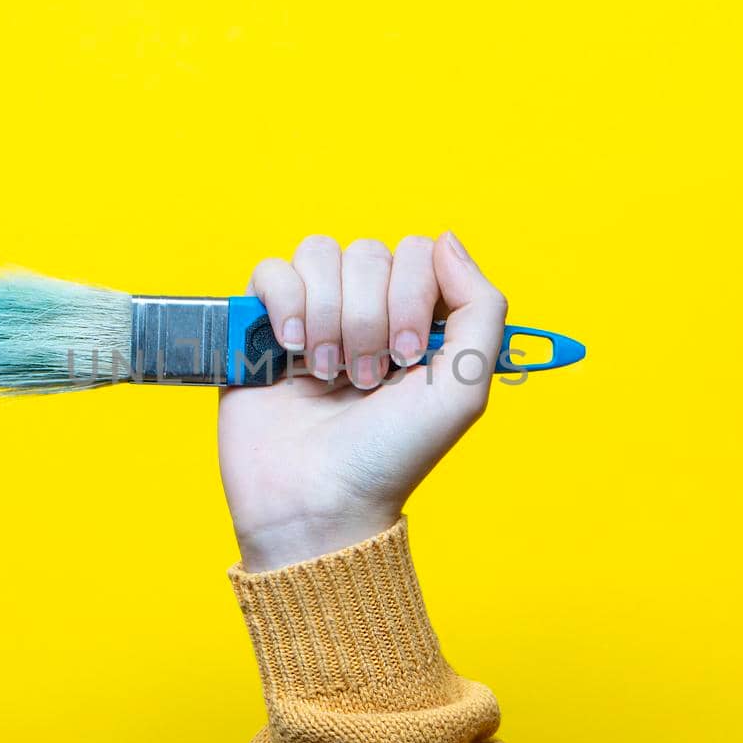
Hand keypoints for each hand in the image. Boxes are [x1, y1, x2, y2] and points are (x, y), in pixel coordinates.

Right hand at [218, 231, 507, 570]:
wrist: (316, 502)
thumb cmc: (390, 457)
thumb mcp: (464, 391)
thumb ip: (482, 309)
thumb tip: (447, 240)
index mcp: (415, 319)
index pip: (416, 253)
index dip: (412, 298)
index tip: (408, 358)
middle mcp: (365, 310)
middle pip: (368, 252)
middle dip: (367, 318)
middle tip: (365, 378)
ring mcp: (311, 315)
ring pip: (319, 254)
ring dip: (327, 316)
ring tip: (326, 373)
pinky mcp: (260, 327)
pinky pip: (270, 271)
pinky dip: (283, 306)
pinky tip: (290, 354)